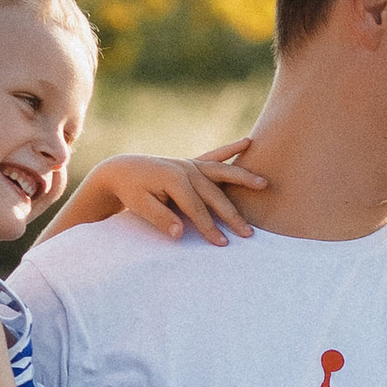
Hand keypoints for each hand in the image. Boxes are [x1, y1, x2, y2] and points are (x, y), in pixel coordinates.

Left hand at [90, 146, 266, 245]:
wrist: (122, 170)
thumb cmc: (130, 190)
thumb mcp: (140, 206)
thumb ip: (160, 218)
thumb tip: (179, 233)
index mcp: (174, 179)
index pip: (196, 208)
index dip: (209, 227)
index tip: (222, 244)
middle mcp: (186, 168)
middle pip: (214, 194)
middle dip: (232, 215)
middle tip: (248, 233)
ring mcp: (191, 163)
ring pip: (222, 172)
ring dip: (243, 179)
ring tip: (264, 184)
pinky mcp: (192, 162)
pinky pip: (215, 155)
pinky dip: (231, 149)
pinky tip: (247, 143)